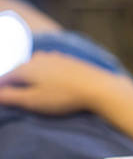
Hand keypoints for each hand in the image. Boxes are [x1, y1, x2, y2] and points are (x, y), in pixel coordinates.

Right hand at [0, 51, 132, 114]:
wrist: (98, 87)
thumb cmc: (64, 97)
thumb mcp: (34, 101)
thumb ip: (11, 97)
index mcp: (25, 69)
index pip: (4, 78)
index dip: (2, 89)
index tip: (4, 98)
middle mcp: (36, 59)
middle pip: (18, 70)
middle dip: (13, 80)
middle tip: (12, 91)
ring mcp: (53, 57)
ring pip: (34, 65)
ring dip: (30, 74)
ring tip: (29, 85)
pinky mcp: (68, 60)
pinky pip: (50, 64)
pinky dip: (45, 71)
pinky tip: (50, 78)